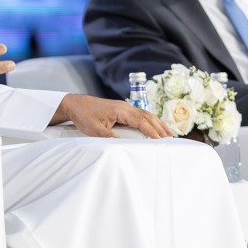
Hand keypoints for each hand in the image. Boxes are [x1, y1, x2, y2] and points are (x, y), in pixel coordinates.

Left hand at [53, 93, 174, 138]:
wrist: (76, 104)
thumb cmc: (84, 116)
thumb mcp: (94, 130)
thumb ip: (108, 136)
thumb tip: (122, 143)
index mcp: (120, 110)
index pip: (141, 121)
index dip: (151, 131)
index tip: (160, 140)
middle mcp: (125, 106)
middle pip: (147, 116)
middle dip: (160, 127)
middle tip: (171, 138)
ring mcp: (124, 107)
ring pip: (145, 114)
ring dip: (157, 123)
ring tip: (168, 133)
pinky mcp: (122, 109)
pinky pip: (140, 115)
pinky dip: (149, 121)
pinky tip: (154, 126)